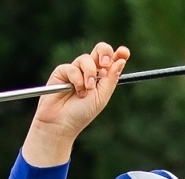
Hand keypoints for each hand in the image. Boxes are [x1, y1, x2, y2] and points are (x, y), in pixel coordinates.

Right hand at [22, 42, 129, 166]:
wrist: (61, 123)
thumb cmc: (82, 114)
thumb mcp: (101, 97)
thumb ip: (111, 79)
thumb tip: (121, 60)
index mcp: (102, 78)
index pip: (113, 60)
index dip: (120, 54)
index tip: (124, 53)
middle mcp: (90, 71)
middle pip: (100, 50)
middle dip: (104, 53)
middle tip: (105, 64)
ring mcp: (76, 70)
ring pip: (86, 59)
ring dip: (89, 73)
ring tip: (87, 89)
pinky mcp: (62, 72)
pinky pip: (72, 68)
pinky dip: (77, 79)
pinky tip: (76, 91)